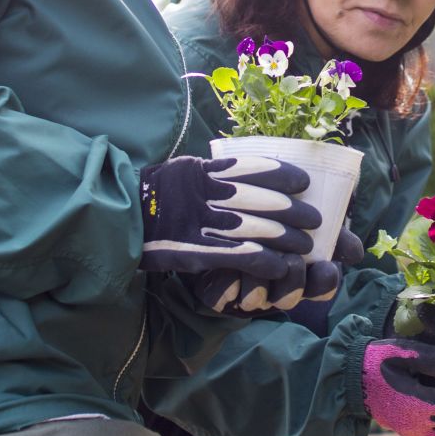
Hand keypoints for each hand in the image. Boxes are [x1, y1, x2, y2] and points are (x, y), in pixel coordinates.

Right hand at [139, 156, 317, 277]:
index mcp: (204, 172)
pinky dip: (266, 262)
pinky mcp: (200, 251)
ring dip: (288, 239)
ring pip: (261, 229)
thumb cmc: (152, 196)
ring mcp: (205, 223)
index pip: (256, 168)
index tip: (304, 183)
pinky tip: (281, 267)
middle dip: (296, 212)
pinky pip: (243, 256)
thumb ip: (211, 172)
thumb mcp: (181, 172)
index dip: (285, 176)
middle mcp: (209, 194)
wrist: (120, 220)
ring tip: (306, 246)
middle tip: (315, 220)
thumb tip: (241, 168)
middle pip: (266, 201)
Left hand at [197, 223, 365, 313]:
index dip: (325, 282)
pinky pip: (222, 297)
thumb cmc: (267, 207)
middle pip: (289, 298)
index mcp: (299, 269)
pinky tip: (228, 268)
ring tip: (255, 259)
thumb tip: (356, 254)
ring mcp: (244, 289)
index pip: (320, 287)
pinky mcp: (214, 289)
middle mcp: (274, 285)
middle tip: (292, 260)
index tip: (327, 266)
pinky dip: (227, 284)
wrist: (215, 200)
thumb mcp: (302, 213)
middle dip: (293, 282)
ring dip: (259, 281)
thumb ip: (330, 229)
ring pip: (257, 299)